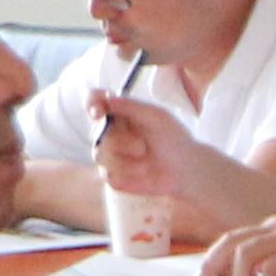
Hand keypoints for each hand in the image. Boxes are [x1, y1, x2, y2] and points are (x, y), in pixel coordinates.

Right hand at [91, 100, 262, 241]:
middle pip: (97, 132)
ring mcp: (108, 154)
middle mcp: (108, 131)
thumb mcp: (156, 117)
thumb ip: (131, 106)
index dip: (91, 104)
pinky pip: (109, 176)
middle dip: (122, 141)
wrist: (184, 169)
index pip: (93, 100)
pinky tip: (144, 173)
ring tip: (147, 160)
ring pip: (100, 155)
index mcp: (118, 112)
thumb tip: (107, 98)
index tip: (99, 111)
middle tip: (143, 146)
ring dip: (127, 160)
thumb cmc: (172, 138)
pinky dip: (129, 175)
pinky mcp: (113, 176)